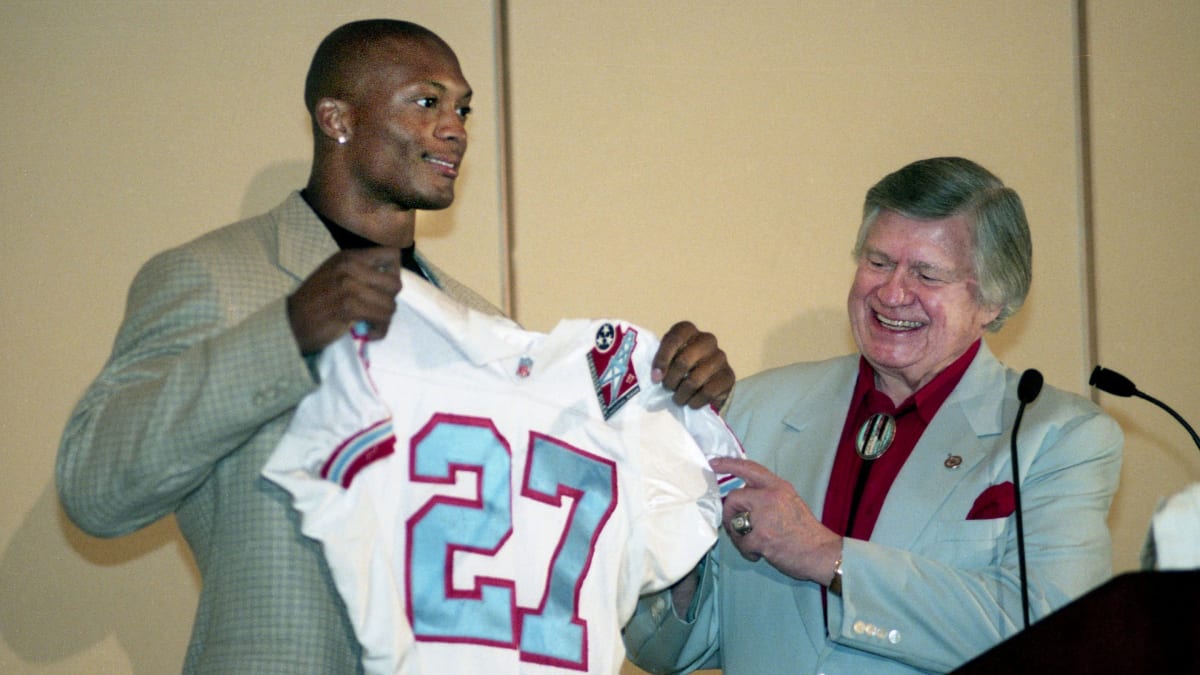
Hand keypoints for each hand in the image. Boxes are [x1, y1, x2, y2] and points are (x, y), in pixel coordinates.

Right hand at [287, 248, 402, 353]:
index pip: (391, 254)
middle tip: (376, 310)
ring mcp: (349, 286)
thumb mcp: (335, 274)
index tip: (383, 288)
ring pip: (390, 304)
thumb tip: (392, 278)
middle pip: (395, 283)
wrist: (291, 322)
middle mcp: (350, 267)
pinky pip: (381, 319)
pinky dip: (379, 330)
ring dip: (384, 319)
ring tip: (371, 324)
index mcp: (349, 257)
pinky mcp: (348, 307)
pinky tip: (367, 333)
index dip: (395, 273)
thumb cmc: (315, 301)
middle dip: (390, 301)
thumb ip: (361, 271)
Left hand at [652, 321, 734, 408]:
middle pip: (683, 361)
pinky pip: (708, 392)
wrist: (704, 383)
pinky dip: (695, 402)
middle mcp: (707, 340)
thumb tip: (656, 376)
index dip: (662, 359)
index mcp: (688, 330)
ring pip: (694, 380)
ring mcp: (720, 357)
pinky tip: (691, 403)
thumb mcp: (666, 359)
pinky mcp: (729, 376)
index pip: (674, 338)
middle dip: (671, 381)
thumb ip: (660, 362)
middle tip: (667, 389)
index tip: (655, 378)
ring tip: (678, 399)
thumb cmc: (678, 369)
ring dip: (681, 395)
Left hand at [711, 457, 841, 584]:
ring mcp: (764, 517)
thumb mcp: (789, 501)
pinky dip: (746, 551)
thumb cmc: (805, 531)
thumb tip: (742, 498)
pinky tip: (759, 553)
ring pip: (733, 522)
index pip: (749, 468)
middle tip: (738, 526)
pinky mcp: (761, 537)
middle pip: (734, 498)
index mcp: (778, 487)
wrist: (821, 553)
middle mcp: (770, 497)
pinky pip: (740, 542)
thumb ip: (767, 496)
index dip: (729, 464)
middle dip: (730, 514)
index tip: (714, 464)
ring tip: (753, 542)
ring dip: (738, 535)